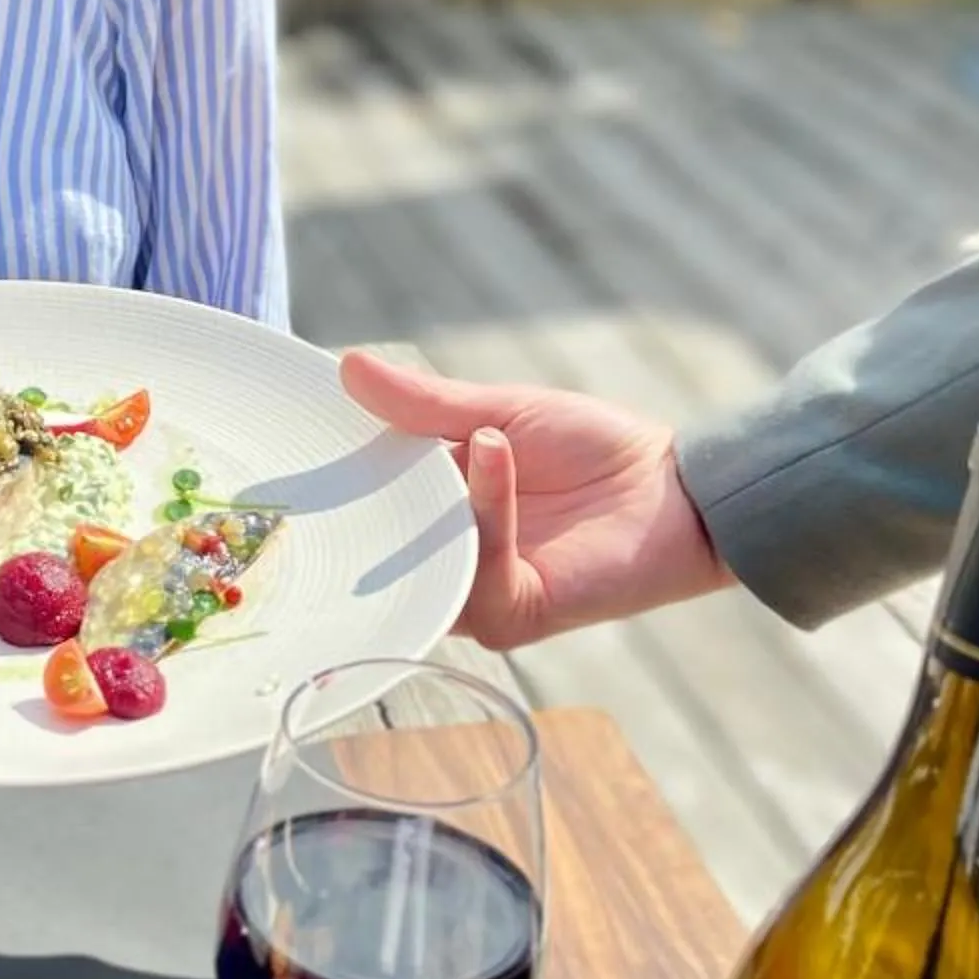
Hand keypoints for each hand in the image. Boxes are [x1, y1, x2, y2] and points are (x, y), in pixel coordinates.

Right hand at [340, 350, 732, 646]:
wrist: (678, 487)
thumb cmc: (597, 450)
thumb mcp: (498, 413)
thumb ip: (424, 405)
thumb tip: (347, 366)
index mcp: (433, 518)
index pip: (363, 507)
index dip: (333, 472)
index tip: (299, 427)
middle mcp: (444, 564)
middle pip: (374, 546)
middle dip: (355, 499)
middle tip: (331, 447)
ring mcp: (473, 595)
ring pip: (416, 561)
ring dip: (426, 497)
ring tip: (443, 432)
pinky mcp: (511, 612)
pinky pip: (477, 568)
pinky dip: (485, 507)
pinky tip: (494, 451)